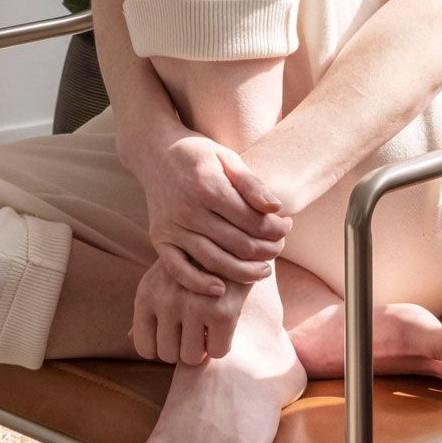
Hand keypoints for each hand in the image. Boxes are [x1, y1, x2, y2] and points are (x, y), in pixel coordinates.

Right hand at [131, 129, 293, 293]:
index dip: (276, 228)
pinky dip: (199, 284)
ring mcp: (172, 227)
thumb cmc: (198, 154)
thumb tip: (276, 208)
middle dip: (266, 250)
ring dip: (244, 272)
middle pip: (238, 244)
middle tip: (279, 248)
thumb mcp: (227, 157)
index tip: (287, 226)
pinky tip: (220, 289)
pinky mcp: (159, 239)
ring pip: (214, 261)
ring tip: (263, 270)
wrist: (154, 152)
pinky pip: (178, 270)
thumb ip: (251, 183)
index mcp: (209, 187)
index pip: (253, 220)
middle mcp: (188, 210)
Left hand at [131, 254, 252, 363]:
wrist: (232, 240)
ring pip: (193, 357)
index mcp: (146, 294)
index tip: (176, 335)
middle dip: (184, 348)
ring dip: (204, 348)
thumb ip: (148, 309)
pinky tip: (224, 322)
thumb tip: (129, 337)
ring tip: (209, 324)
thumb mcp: (162, 278)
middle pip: (169, 355)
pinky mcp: (221, 312)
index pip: (144, 347)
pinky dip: (222, 343)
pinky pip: (218, 351)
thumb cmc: (193, 264)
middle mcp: (165, 300)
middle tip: (196, 328)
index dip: (162, 347)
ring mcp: (193, 306)